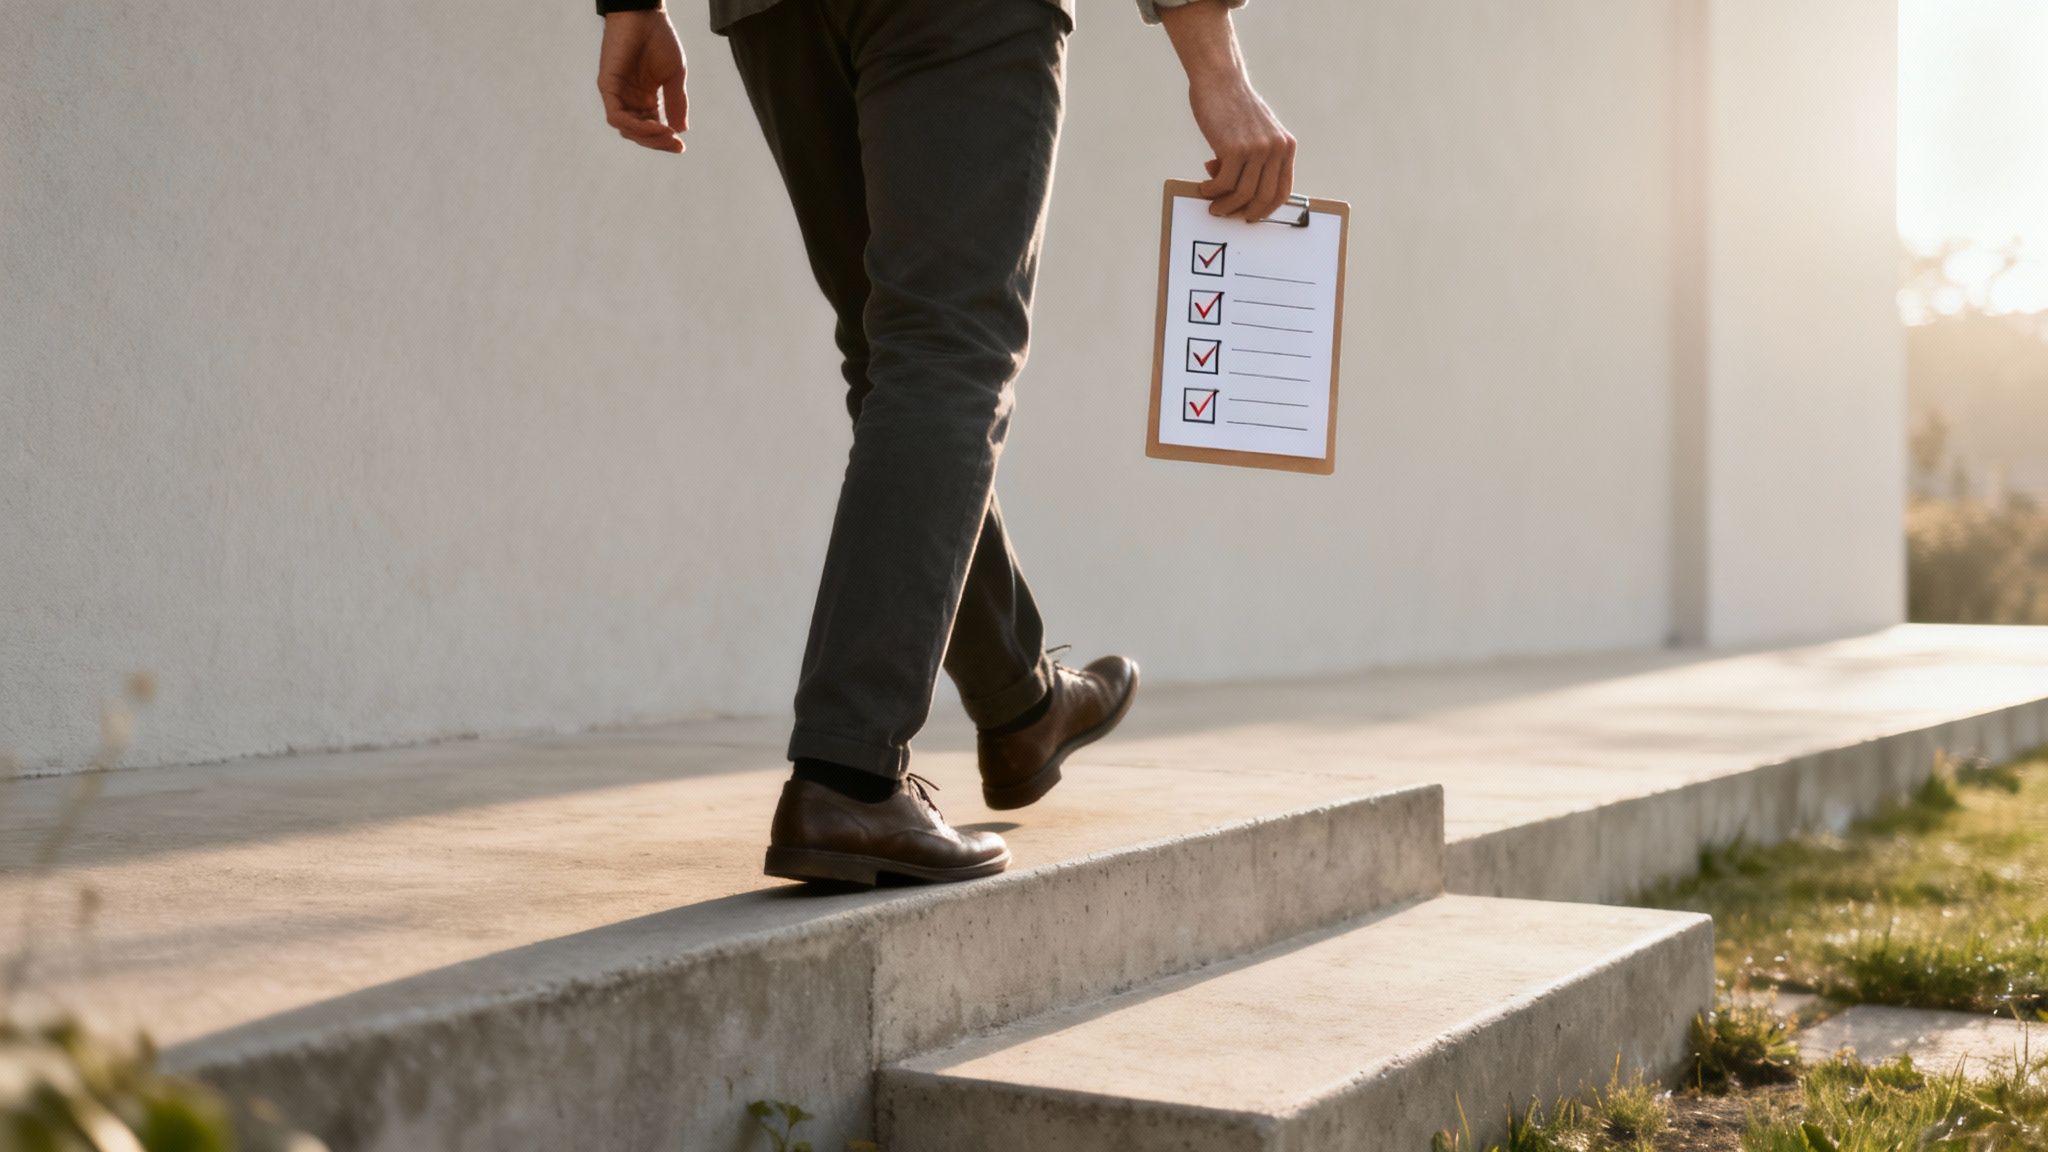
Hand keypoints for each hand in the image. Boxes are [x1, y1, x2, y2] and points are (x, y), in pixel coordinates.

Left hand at [598, 9, 687, 153]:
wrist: (645, 15)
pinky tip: (655, 125)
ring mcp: (616, 93)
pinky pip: (616, 116)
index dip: (664, 141)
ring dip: (646, 136)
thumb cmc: (659, 39)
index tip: (681, 146)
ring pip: (626, 129)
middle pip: (638, 133)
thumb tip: (680, 131)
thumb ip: (676, 103)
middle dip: (657, 143)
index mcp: (644, 97)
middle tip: (676, 144)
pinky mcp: (608, 86)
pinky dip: (634, 125)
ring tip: (667, 134)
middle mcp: (629, 98)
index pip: (651, 128)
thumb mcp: (674, 76)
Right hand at [1158, 0, 1295, 221]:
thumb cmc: (1233, 107)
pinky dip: (1212, 191)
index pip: (1283, 190)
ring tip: (1212, 204)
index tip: (1252, 215)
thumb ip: (1254, 159)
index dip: (1267, 208)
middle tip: (1228, 213)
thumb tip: (1235, 191)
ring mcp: (1257, 149)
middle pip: (1263, 197)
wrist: (1220, 79)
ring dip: (1225, 204)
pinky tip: (1204, 188)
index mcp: (1286, 146)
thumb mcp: (1256, 132)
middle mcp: (1276, 148)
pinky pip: (1223, 183)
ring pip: (1243, 194)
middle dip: (1244, 212)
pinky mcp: (1234, 149)